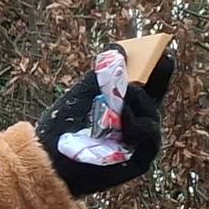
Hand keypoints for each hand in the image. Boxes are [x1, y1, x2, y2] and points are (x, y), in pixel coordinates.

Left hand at [37, 46, 170, 197]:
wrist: (44, 160)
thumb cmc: (60, 129)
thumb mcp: (81, 95)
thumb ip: (101, 74)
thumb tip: (117, 47)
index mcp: (123, 106)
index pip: (149, 86)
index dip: (159, 70)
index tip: (164, 52)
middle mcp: (135, 123)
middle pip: (155, 99)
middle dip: (156, 80)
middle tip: (152, 63)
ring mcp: (138, 142)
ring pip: (152, 117)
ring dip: (139, 103)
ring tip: (124, 95)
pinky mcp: (139, 160)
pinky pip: (149, 139)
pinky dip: (137, 126)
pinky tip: (123, 118)